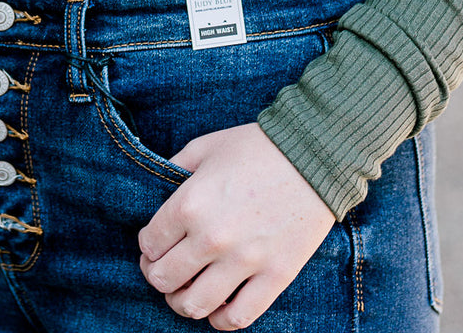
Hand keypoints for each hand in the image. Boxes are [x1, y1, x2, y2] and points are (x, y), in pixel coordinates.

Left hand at [137, 122, 335, 327]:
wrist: (314, 156)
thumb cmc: (257, 147)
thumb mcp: (207, 147)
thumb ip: (175, 169)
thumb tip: (158, 191)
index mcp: (191, 203)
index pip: (151, 244)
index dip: (148, 245)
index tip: (156, 242)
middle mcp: (212, 237)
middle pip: (165, 279)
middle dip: (157, 276)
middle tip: (164, 268)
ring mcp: (244, 261)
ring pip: (195, 305)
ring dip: (181, 302)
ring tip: (185, 291)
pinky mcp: (274, 277)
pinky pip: (238, 317)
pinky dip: (220, 319)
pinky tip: (218, 306)